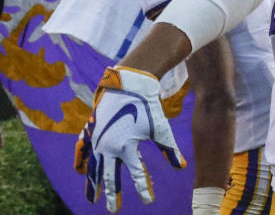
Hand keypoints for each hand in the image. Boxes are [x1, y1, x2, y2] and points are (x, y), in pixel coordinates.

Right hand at [75, 66, 185, 211]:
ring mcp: (97, 140)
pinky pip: (82, 150)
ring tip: (92, 199)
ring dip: (92, 184)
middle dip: (113, 195)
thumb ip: (169, 149)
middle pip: (110, 177)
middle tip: (114, 210)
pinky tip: (81, 171)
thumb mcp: (161, 128)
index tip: (149, 202)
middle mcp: (109, 147)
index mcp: (127, 148)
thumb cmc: (148, 106)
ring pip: (93, 168)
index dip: (144, 189)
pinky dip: (81, 161)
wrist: (128, 84)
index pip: (137, 175)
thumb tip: (181, 167)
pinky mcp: (91, 130)